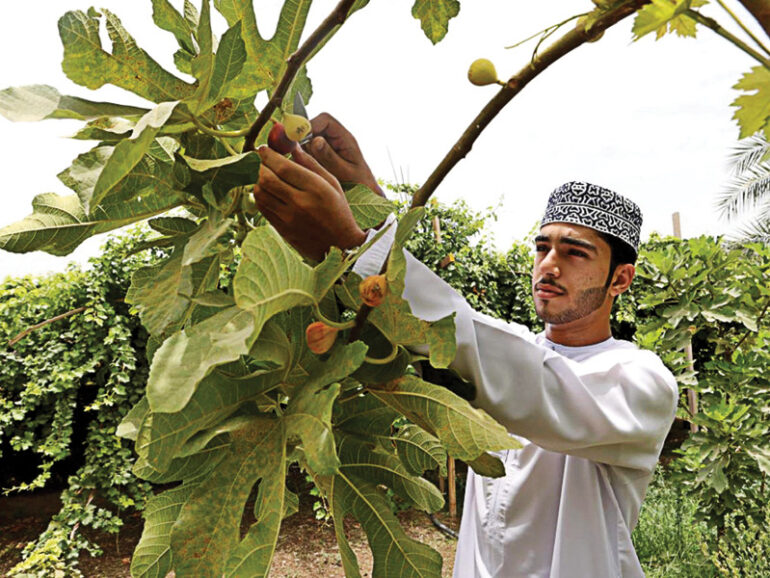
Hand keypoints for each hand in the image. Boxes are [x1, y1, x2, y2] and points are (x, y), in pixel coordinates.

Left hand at [253, 145, 366, 261]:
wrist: (341, 247)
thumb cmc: (339, 212)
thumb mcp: (333, 184)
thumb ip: (312, 164)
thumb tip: (293, 147)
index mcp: (316, 189)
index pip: (283, 167)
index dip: (269, 155)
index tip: (264, 149)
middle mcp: (300, 203)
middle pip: (267, 178)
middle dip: (261, 166)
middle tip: (263, 162)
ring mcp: (289, 218)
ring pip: (260, 193)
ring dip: (258, 181)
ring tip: (265, 176)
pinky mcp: (282, 230)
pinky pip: (262, 208)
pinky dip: (260, 196)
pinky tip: (267, 192)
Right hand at [306, 113, 384, 196]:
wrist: (365, 193)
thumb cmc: (359, 183)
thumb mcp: (345, 172)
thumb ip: (330, 156)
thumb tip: (315, 140)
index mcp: (345, 137)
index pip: (325, 119)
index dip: (310, 125)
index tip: (299, 139)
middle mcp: (335, 138)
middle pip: (312, 128)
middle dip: (304, 141)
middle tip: (304, 158)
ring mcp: (327, 146)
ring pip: (307, 140)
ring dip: (304, 152)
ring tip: (313, 168)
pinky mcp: (321, 154)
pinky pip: (307, 151)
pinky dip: (305, 159)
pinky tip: (312, 170)